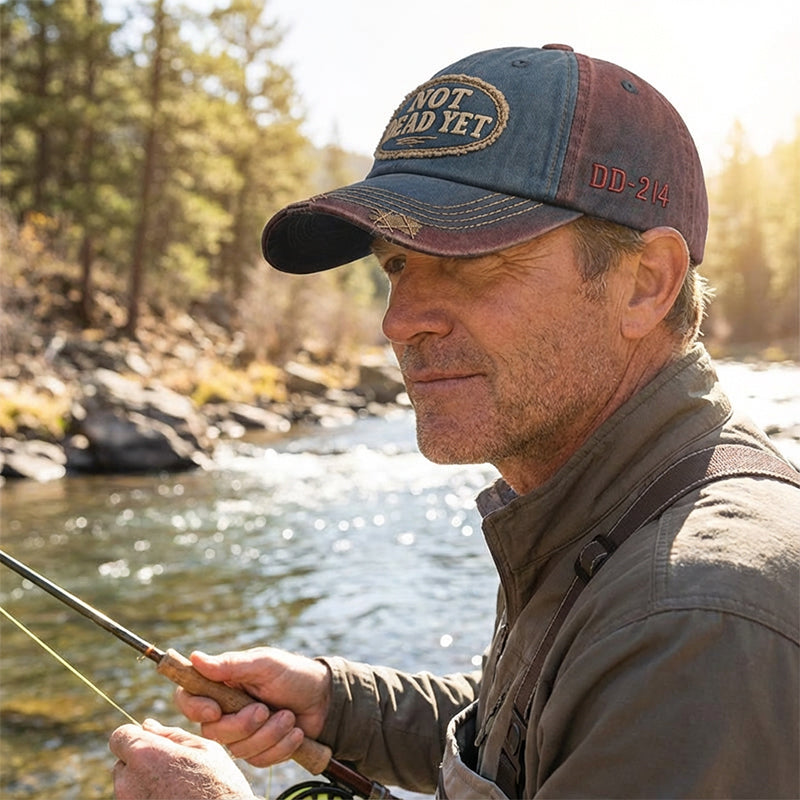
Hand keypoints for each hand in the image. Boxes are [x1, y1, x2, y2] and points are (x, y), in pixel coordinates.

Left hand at [110, 718, 256, 798]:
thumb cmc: (219, 786)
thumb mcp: (204, 749)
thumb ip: (171, 735)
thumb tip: (147, 725)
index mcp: (145, 754)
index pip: (120, 736)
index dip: (137, 736)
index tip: (155, 744)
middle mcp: (128, 782)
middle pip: (122, 763)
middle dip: (141, 761)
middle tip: (171, 768)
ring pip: (128, 786)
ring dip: (144, 782)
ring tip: (176, 788)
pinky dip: (149, 799)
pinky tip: (173, 799)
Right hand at [174, 647, 331, 766]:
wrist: (324, 698)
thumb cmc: (293, 674)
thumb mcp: (264, 663)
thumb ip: (231, 664)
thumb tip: (195, 658)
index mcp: (223, 685)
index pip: (189, 699)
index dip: (195, 708)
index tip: (215, 710)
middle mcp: (227, 710)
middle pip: (212, 731)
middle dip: (242, 724)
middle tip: (265, 709)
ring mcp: (243, 733)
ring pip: (238, 749)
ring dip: (269, 734)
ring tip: (288, 716)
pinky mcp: (260, 750)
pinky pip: (259, 760)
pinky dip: (281, 746)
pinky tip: (295, 731)